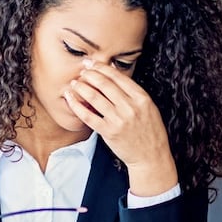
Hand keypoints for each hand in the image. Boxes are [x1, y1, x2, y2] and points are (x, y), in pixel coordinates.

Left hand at [63, 61, 177, 195]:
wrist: (151, 157)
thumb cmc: (149, 131)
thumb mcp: (148, 108)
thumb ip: (133, 92)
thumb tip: (114, 73)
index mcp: (142, 98)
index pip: (118, 77)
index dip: (102, 67)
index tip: (92, 63)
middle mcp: (130, 107)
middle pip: (104, 84)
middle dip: (90, 74)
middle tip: (81, 71)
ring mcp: (119, 120)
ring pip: (95, 97)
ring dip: (81, 87)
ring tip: (75, 83)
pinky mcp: (109, 132)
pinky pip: (88, 116)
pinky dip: (77, 105)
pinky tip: (70, 99)